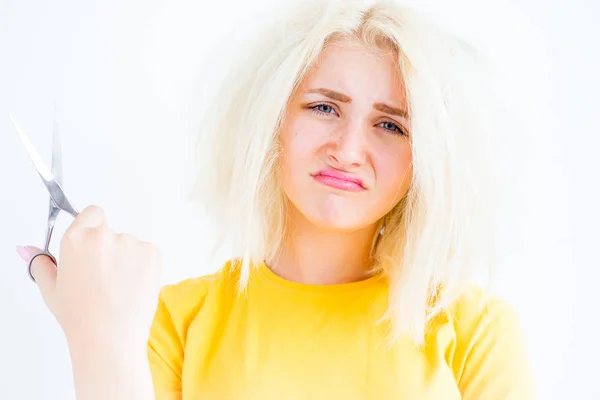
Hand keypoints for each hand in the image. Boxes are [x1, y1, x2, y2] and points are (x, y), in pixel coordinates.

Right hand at [16, 205, 162, 352]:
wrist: (109, 337)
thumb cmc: (80, 317)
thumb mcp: (52, 289)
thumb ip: (41, 263)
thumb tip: (27, 249)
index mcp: (75, 239)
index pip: (92, 213)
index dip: (93, 228)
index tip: (93, 245)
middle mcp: (103, 236)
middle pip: (110, 233)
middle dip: (108, 250)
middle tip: (103, 278)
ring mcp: (130, 243)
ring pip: (130, 245)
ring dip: (126, 259)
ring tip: (118, 288)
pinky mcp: (152, 253)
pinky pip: (147, 254)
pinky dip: (143, 267)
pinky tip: (133, 287)